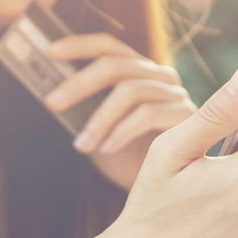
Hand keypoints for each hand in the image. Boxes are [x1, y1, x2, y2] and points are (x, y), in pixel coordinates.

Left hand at [44, 33, 196, 189]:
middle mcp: (159, 77)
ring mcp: (175, 94)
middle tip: (52, 103)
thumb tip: (52, 93)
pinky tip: (107, 150)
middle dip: (79, 83)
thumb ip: (83, 109)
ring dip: (99, 120)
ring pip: (130, 91)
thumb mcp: (98, 130)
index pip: (110, 46)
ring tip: (81, 146)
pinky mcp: (187, 116)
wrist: (161, 192)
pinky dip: (122, 131)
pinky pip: (148, 114)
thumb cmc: (127, 160)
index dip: (80, 45)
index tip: (50, 52)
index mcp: (138, 72)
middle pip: (116, 65)